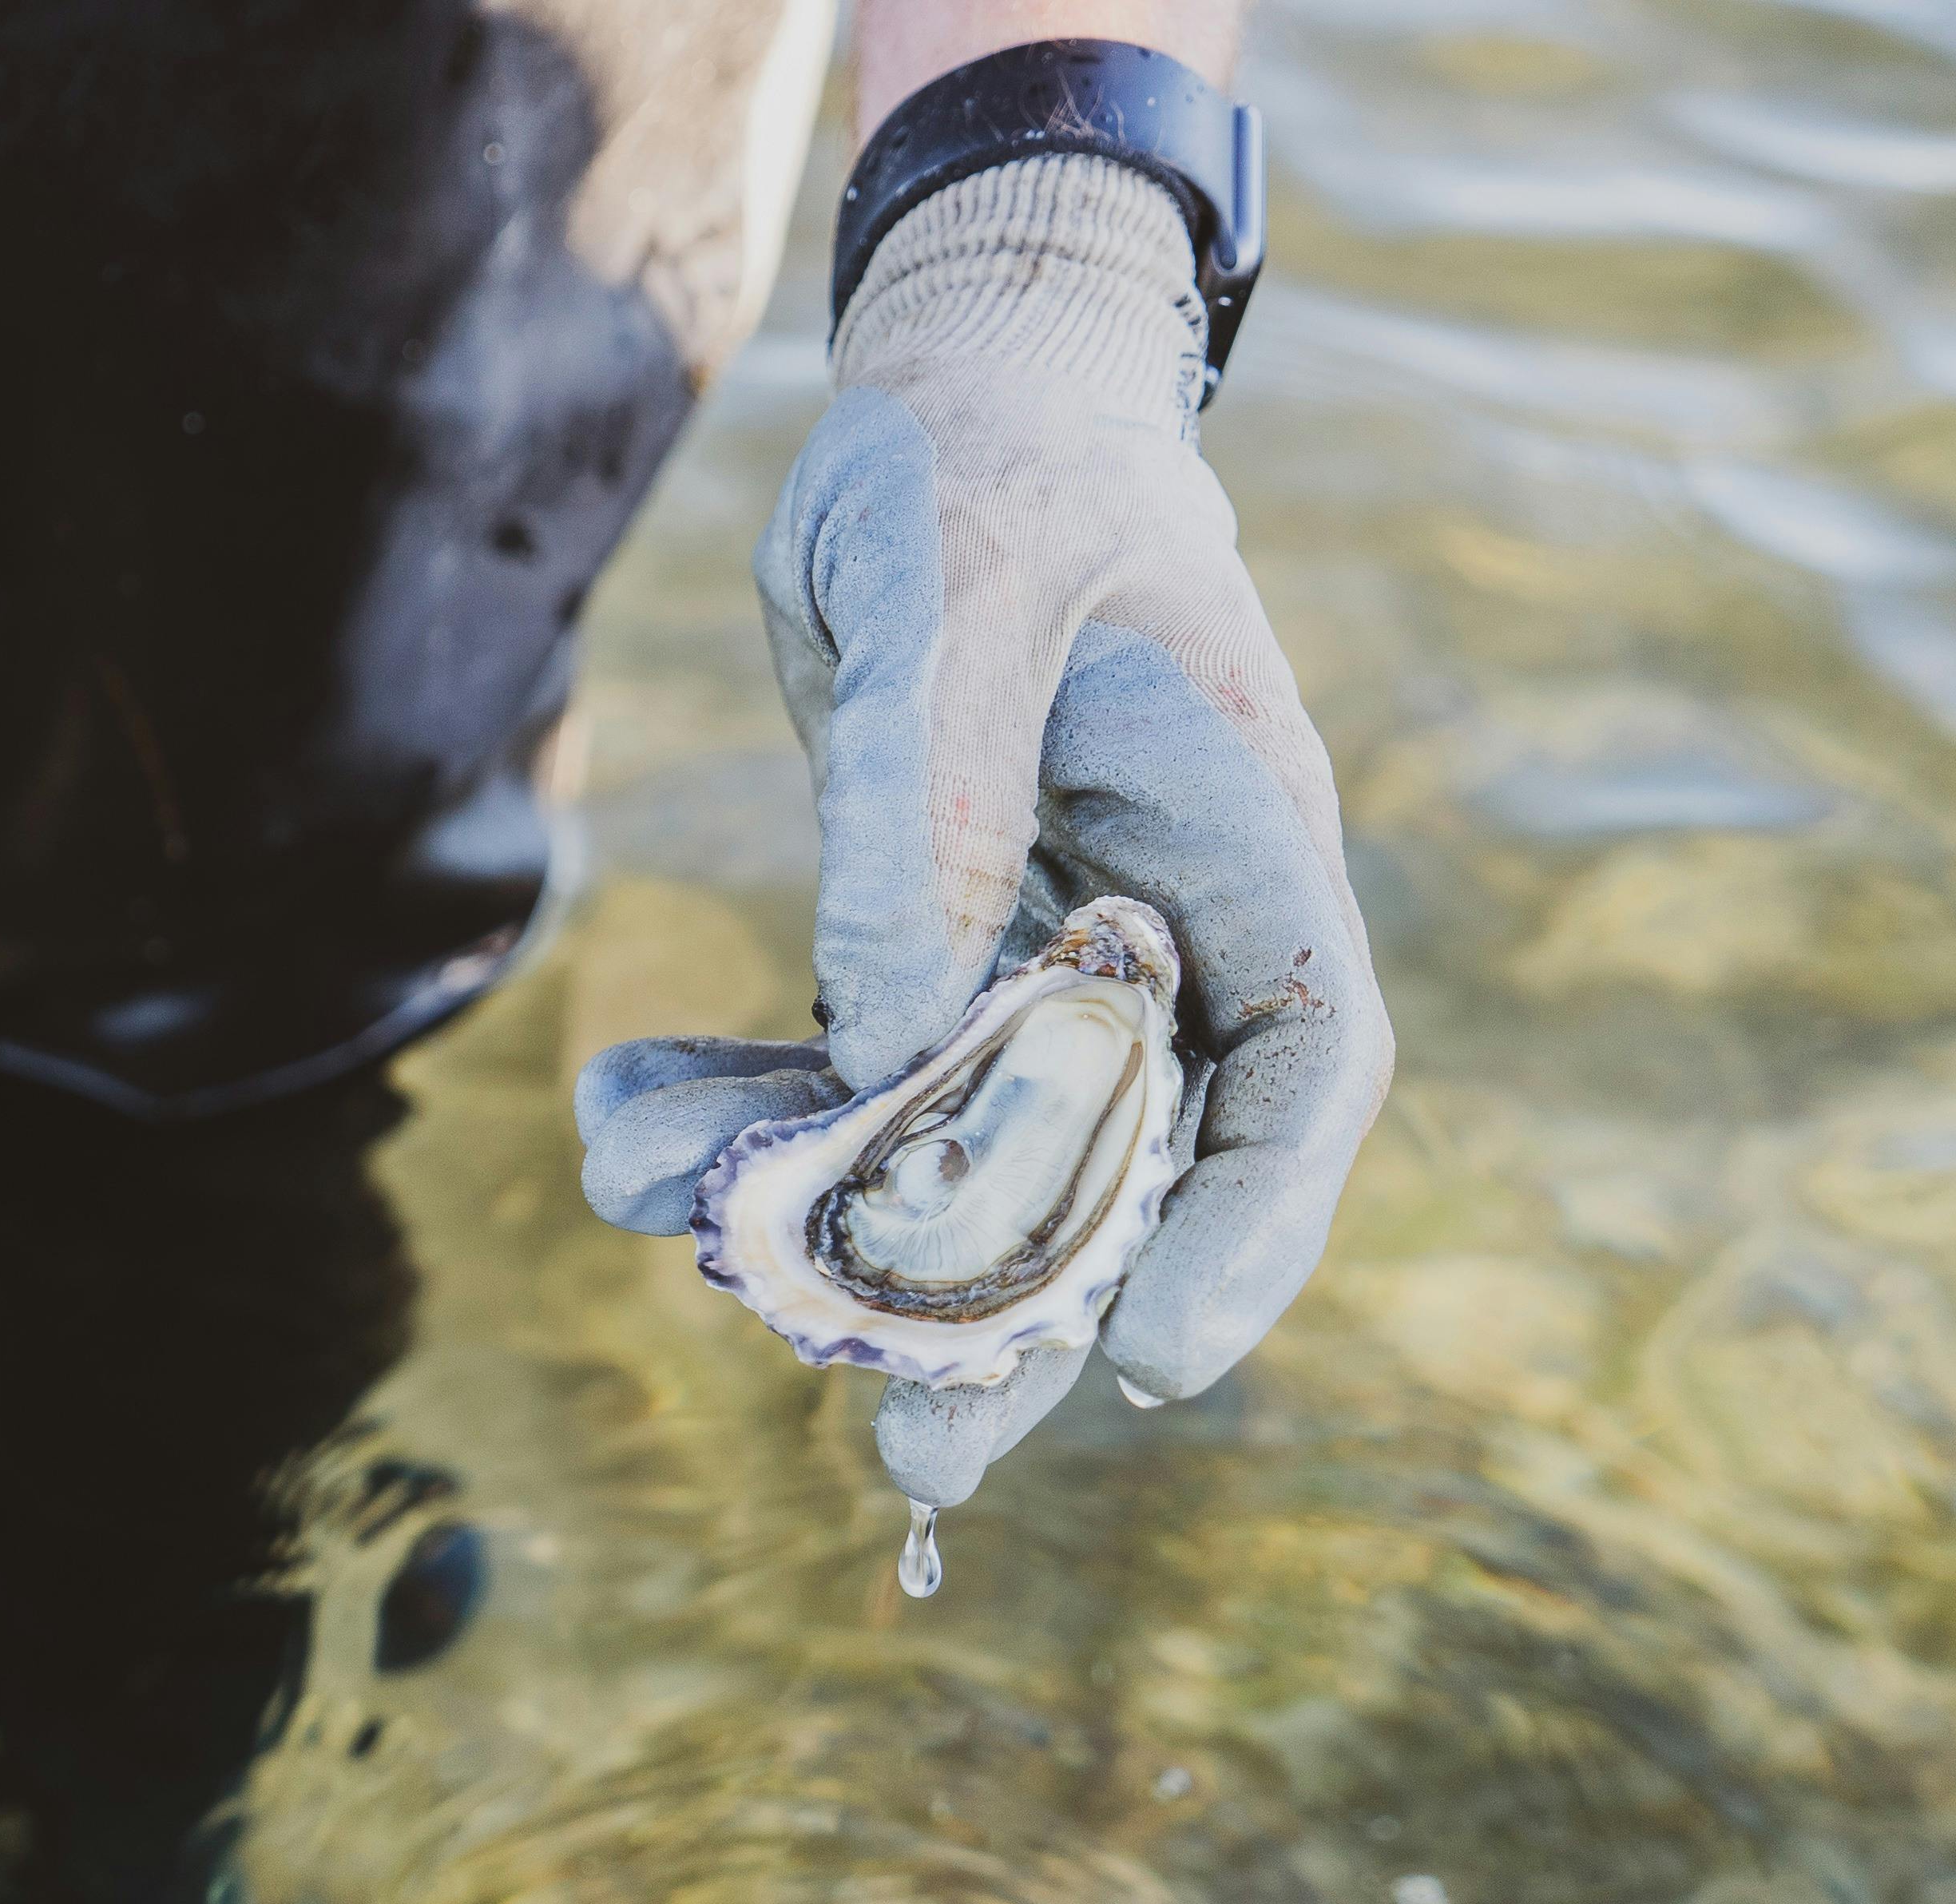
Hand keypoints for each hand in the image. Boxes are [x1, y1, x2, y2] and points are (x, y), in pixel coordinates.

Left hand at [579, 153, 1390, 1508]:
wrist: (943, 395)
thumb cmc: (983, 464)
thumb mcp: (955, 605)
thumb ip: (927, 819)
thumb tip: (888, 1050)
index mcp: (1241, 837)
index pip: (1301, 1066)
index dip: (1249, 1227)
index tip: (1157, 1354)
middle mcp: (1160, 914)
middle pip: (1133, 1156)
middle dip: (1029, 1309)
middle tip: (922, 1455)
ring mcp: (1049, 935)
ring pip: (986, 1141)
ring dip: (877, 1245)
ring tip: (752, 1323)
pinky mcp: (935, 929)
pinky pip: (870, 1067)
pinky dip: (776, 1126)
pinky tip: (654, 1159)